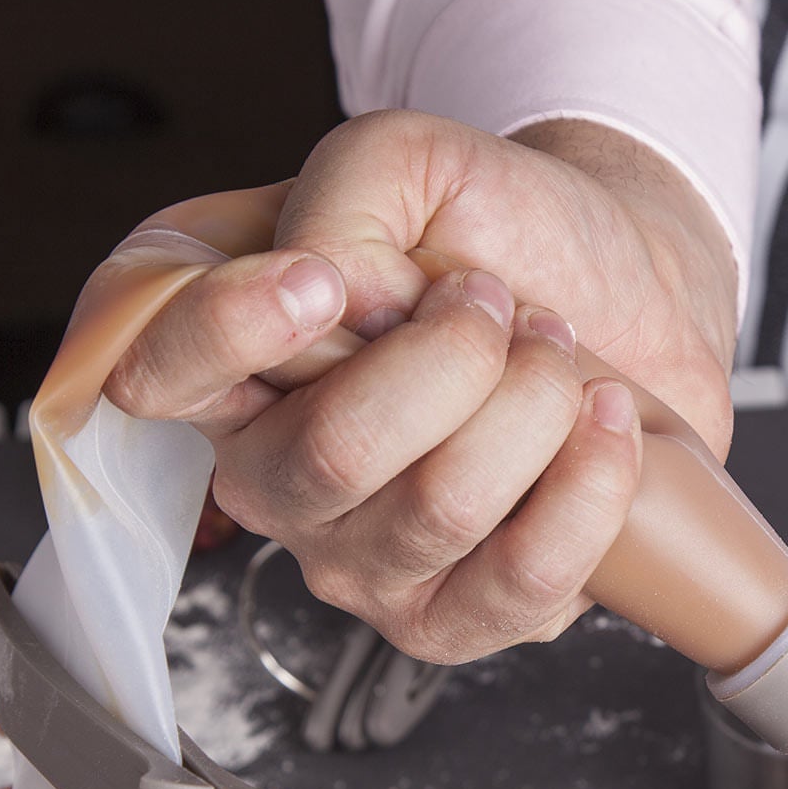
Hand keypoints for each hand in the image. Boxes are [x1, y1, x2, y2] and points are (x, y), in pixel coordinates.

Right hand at [99, 110, 738, 661]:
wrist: (628, 307)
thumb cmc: (509, 243)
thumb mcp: (419, 164)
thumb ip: (352, 197)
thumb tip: (348, 295)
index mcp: (234, 368)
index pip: (159, 376)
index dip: (229, 332)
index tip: (324, 280)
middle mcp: (279, 482)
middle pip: (335, 453)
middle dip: (455, 358)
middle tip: (505, 307)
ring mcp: (366, 568)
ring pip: (442, 508)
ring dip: (532, 407)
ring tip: (559, 356)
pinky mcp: (462, 624)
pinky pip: (524, 576)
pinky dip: (589, 482)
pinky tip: (606, 422)